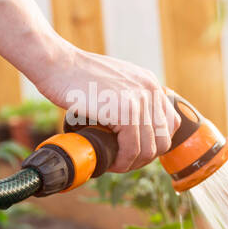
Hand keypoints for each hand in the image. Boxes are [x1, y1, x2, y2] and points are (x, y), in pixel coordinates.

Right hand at [31, 44, 180, 172]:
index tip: (135, 151)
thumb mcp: (112, 83)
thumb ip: (126, 99)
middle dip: (144, 157)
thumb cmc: (75, 76)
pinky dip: (122, 161)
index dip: (154, 143)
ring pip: (149, 148)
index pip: (170, 123)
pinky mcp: (125, 111)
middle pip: (163, 139)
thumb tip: (130, 129)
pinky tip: (110, 162)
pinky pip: (132, 148)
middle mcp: (150, 89)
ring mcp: (139, 99)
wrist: (57, 64)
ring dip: (132, 163)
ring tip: (115, 164)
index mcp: (149, 83)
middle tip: (123, 161)